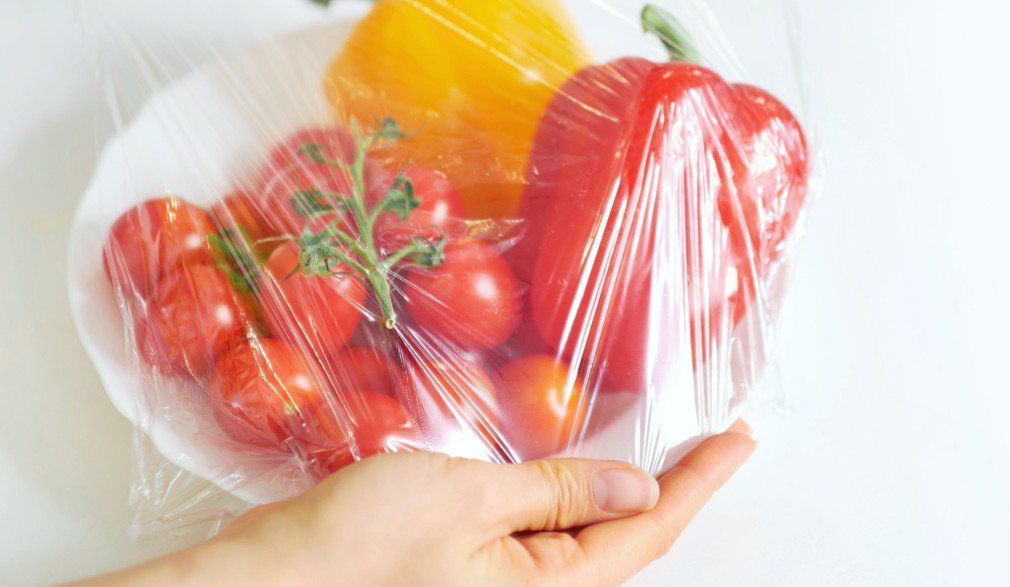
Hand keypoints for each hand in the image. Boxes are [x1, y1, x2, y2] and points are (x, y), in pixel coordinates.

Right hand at [72, 422, 753, 585]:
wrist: (269, 584)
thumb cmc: (357, 550)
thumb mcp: (469, 501)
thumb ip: (558, 491)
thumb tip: (637, 485)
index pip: (650, 531)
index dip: (702, 481)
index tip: (741, 438)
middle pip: (626, 541)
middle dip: (674, 488)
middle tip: (713, 438)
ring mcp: (498, 585)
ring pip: (584, 539)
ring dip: (624, 492)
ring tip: (662, 449)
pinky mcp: (466, 570)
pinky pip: (538, 535)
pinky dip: (567, 497)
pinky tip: (572, 471)